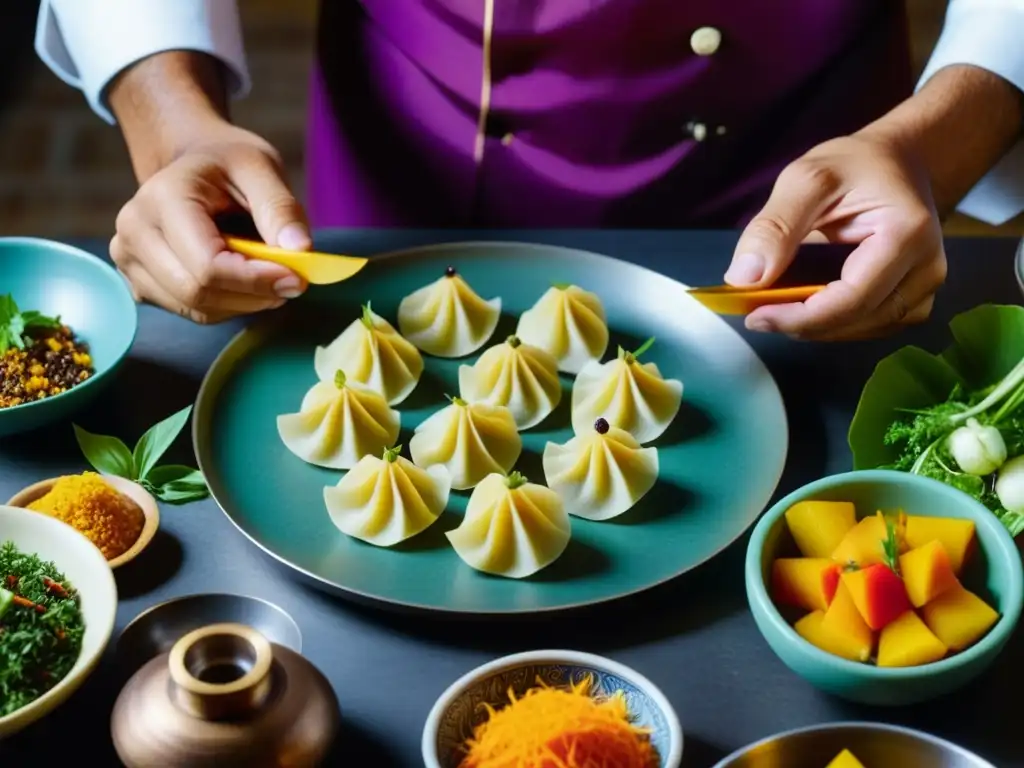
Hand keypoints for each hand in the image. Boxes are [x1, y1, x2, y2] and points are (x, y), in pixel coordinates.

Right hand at [110, 123, 310, 324]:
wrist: (191, 161)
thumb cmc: (227, 162)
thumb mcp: (261, 168)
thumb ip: (281, 208)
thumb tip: (300, 249)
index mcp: (162, 199)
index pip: (207, 265)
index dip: (255, 280)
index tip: (296, 279)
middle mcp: (134, 232)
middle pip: (198, 292)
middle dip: (253, 294)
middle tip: (291, 283)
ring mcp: (129, 261)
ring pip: (196, 309)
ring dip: (243, 303)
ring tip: (270, 278)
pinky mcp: (140, 282)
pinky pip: (191, 312)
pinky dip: (227, 305)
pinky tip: (244, 282)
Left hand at [724, 131, 945, 340]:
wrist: (898, 161)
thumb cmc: (856, 164)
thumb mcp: (806, 180)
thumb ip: (774, 226)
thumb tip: (743, 279)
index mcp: (907, 235)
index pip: (853, 299)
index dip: (801, 317)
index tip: (755, 317)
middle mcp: (928, 267)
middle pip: (859, 320)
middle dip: (803, 324)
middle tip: (756, 314)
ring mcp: (925, 286)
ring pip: (866, 329)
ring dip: (817, 328)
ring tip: (776, 309)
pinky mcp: (914, 297)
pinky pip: (871, 324)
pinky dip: (834, 323)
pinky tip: (805, 308)